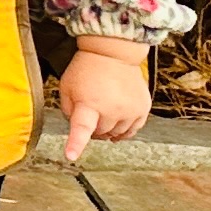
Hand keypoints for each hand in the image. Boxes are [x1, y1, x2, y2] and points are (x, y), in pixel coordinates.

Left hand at [58, 37, 154, 160]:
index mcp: (88, 104)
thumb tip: (78, 129)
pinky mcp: (143, 109)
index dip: (76, 144)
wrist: (113, 54)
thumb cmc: (86, 70)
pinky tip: (118, 120)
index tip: (70, 156)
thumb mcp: (67, 88)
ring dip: (108, 129)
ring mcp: (130, 110)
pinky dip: (124, 130)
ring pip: (116, 134)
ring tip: (104, 112)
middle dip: (93, 128)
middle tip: (90, 113)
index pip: (81, 128)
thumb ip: (69, 111)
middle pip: (100, 134)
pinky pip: (133, 130)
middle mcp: (112, 109)